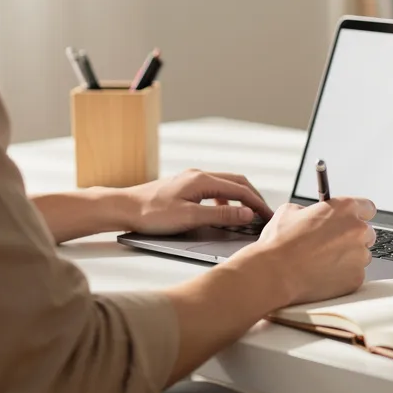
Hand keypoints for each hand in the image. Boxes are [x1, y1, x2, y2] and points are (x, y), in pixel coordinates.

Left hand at [122, 169, 273, 234]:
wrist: (124, 208)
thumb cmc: (151, 213)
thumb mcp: (190, 217)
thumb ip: (220, 216)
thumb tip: (246, 213)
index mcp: (202, 180)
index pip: (240, 189)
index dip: (257, 204)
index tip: (268, 216)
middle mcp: (198, 175)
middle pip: (236, 182)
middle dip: (253, 198)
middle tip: (264, 214)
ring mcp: (191, 179)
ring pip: (225, 185)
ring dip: (239, 198)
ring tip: (247, 214)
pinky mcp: (184, 186)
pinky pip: (213, 189)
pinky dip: (225, 200)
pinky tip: (222, 212)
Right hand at [231, 197, 376, 305]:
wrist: (274, 273)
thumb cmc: (280, 243)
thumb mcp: (290, 211)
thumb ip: (311, 210)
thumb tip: (313, 216)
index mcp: (344, 208)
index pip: (367, 207)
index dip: (357, 215)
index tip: (350, 220)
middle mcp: (357, 230)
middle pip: (366, 233)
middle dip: (352, 238)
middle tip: (331, 245)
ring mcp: (359, 256)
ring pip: (362, 256)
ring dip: (349, 258)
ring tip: (323, 262)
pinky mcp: (356, 278)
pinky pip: (355, 275)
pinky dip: (343, 276)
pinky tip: (323, 275)